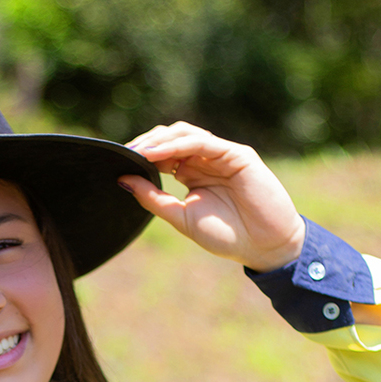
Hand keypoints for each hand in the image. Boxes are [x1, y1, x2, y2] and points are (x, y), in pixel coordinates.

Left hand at [120, 122, 304, 271]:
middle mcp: (205, 159)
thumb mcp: (182, 218)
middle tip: (123, 154)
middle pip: (170, 137)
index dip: (140, 153)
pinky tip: (156, 154)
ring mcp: (221, 154)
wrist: (264, 247)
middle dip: (146, 142)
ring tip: (137, 152)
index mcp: (191, 172)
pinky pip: (203, 142)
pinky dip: (177, 145)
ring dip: (159, 141)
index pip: (161, 152)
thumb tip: (123, 179)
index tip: (116, 161)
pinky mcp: (237, 154)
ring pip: (184, 134)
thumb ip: (154, 199)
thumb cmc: (226, 235)